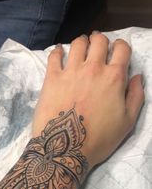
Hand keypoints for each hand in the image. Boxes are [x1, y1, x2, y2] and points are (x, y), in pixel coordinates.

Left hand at [32, 32, 143, 169]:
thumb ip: (136, 96)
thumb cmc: (99, 139)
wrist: (65, 148)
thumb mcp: (127, 122)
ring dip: (82, 42)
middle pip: (98, 40)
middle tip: (98, 47)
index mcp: (114, 77)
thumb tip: (137, 77)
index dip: (121, 46)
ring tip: (81, 47)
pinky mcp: (51, 78)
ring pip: (77, 43)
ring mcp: (71, 71)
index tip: (118, 51)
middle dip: (100, 40)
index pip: (122, 48)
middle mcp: (93, 68)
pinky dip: (58, 50)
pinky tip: (59, 51)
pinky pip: (54, 56)